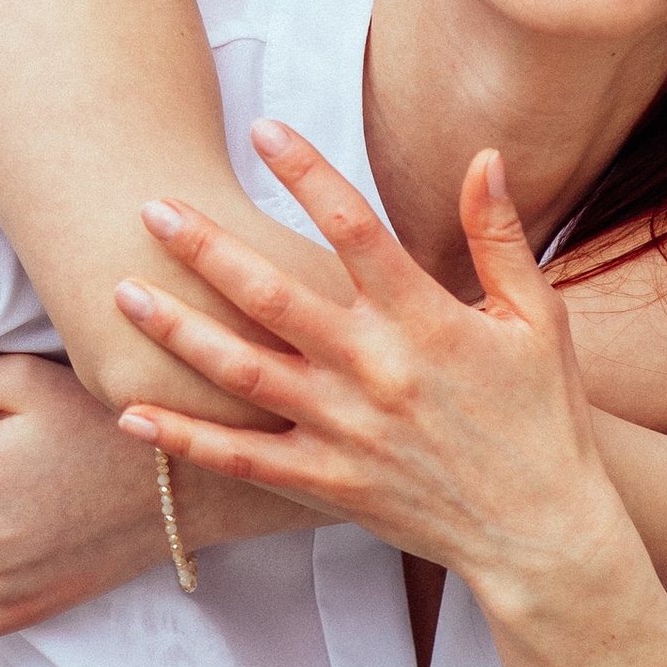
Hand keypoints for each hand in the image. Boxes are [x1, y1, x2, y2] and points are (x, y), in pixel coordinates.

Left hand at [112, 122, 631, 614]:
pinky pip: (243, 458)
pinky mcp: (328, 483)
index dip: (307, 174)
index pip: (354, 229)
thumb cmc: (542, 418)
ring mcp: (344, 430)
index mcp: (424, 321)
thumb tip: (484, 155)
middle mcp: (373, 370)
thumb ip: (498, 235)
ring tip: (122, 291)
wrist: (544, 538)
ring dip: (177, 331)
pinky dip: (184, 437)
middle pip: (273, 297)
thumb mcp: (537, 318)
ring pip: (242, 372)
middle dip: (206, 249)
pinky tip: (132, 412)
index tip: (263, 128)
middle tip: (150, 207)